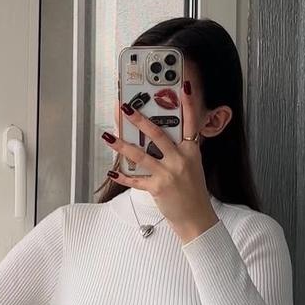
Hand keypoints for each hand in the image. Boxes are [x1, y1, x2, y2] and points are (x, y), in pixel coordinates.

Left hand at [103, 82, 218, 243]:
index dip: (188, 103)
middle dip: (139, 120)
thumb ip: (178, 150)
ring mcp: (169, 174)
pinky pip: (136, 180)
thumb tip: (155, 137)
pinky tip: (112, 171)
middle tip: (126, 107)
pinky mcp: (158, 188)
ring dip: (122, 145)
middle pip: (158, 134)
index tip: (183, 85)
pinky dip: (123, 176)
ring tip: (108, 136)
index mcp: (191, 151)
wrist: (197, 218)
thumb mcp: (192, 166)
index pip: (191, 122)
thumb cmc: (193, 192)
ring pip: (141, 155)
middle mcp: (180, 159)